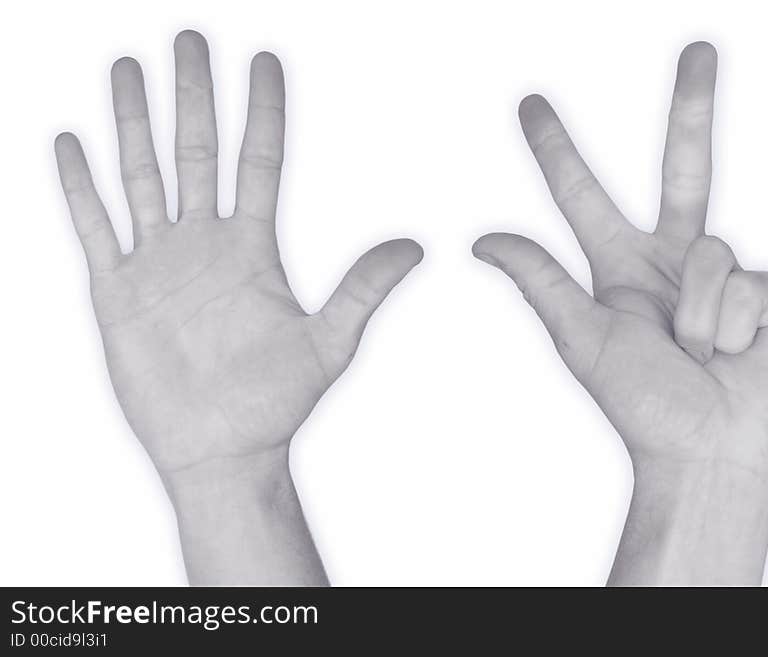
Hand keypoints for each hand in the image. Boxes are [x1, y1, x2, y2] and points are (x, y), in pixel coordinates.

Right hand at [55, 31, 421, 583]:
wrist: (222, 450)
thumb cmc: (276, 403)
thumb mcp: (329, 342)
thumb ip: (363, 289)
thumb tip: (416, 247)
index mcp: (254, 248)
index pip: (259, 161)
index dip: (262, 111)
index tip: (264, 60)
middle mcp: (205, 244)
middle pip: (195, 151)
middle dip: (192, 95)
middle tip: (189, 39)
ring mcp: (158, 264)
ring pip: (141, 175)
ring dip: (133, 122)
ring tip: (126, 68)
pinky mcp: (117, 293)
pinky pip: (96, 228)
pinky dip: (81, 188)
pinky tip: (71, 143)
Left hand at [473, 43, 767, 583]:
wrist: (714, 456)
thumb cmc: (645, 409)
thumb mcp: (584, 338)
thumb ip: (540, 281)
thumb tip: (482, 236)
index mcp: (618, 271)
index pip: (581, 195)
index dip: (556, 151)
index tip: (528, 105)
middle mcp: (670, 265)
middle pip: (685, 169)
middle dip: (692, 107)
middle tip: (698, 48)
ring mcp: (722, 279)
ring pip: (719, 250)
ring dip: (703, 317)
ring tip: (698, 358)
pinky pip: (760, 282)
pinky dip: (742, 327)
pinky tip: (738, 356)